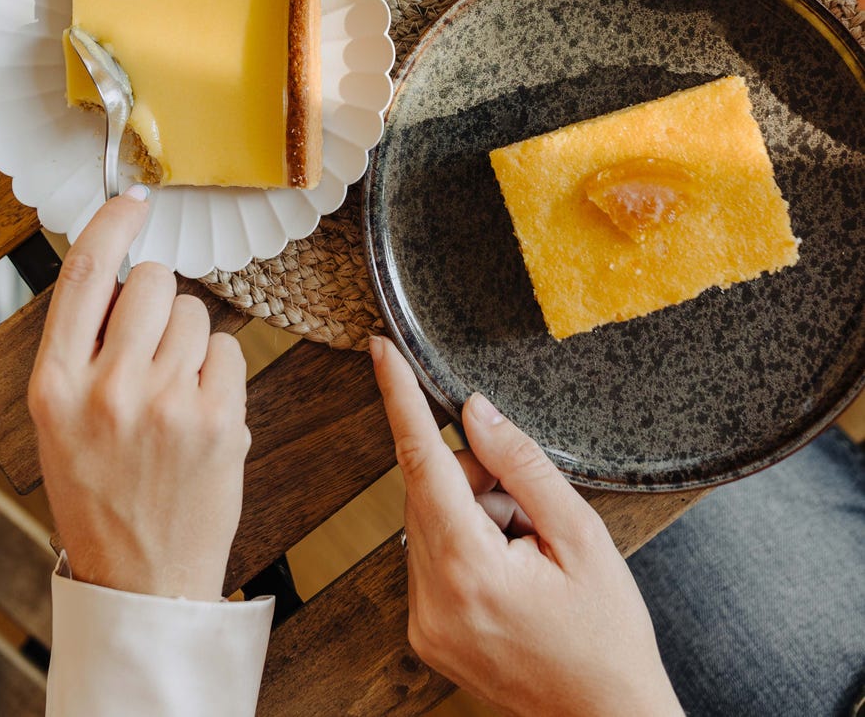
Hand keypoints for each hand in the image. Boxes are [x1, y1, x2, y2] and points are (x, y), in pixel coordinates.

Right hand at [28, 189, 248, 601]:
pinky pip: (231, 350)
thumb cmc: (101, 493)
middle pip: (154, 282)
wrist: (143, 580)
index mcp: (55, 386)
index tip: (133, 202)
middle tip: (152, 351)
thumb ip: (83, 347)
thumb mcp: (59, 421)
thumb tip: (126, 270)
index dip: (113, 223)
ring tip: (174, 394)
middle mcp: (108, 388)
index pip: (87, 274)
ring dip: (191, 340)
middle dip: (160, 302)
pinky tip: (201, 412)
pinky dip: (221, 372)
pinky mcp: (219, 419)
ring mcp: (167, 403)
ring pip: (198, 313)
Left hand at [370, 336, 682, 716]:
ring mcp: (424, 622)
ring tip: (531, 552)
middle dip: (476, 476)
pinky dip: (467, 543)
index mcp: (469, 571)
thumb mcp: (583, 536)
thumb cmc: (607, 637)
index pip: (422, 461)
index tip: (379, 350)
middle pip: (430, 489)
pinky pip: (432, 557)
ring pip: (431, 520)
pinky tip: (513, 570)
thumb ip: (523, 465)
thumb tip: (476, 412)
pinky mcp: (427, 634)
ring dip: (475, 513)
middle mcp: (432, 599)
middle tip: (530, 506)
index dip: (400, 398)